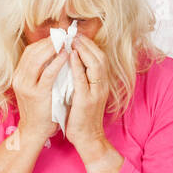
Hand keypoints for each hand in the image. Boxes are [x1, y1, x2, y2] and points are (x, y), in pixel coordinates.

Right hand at [9, 37, 63, 143]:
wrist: (34, 132)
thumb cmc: (40, 111)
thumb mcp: (36, 88)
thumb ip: (41, 74)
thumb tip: (55, 56)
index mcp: (19, 75)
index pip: (30, 51)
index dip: (44, 42)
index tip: (58, 36)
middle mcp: (19, 78)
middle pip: (33, 51)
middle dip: (49, 41)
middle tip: (64, 34)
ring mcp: (26, 85)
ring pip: (38, 59)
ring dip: (53, 47)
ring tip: (66, 41)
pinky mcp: (36, 93)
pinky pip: (48, 73)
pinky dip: (57, 62)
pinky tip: (66, 55)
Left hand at [64, 32, 110, 151]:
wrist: (88, 139)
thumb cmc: (83, 118)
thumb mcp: (85, 95)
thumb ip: (82, 80)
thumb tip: (72, 64)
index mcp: (102, 84)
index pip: (100, 59)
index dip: (90, 46)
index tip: (78, 36)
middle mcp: (102, 86)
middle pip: (100, 58)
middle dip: (88, 44)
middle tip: (75, 34)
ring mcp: (96, 93)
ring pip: (96, 65)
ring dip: (84, 50)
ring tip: (73, 40)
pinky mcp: (87, 100)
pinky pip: (83, 79)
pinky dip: (77, 65)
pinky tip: (70, 56)